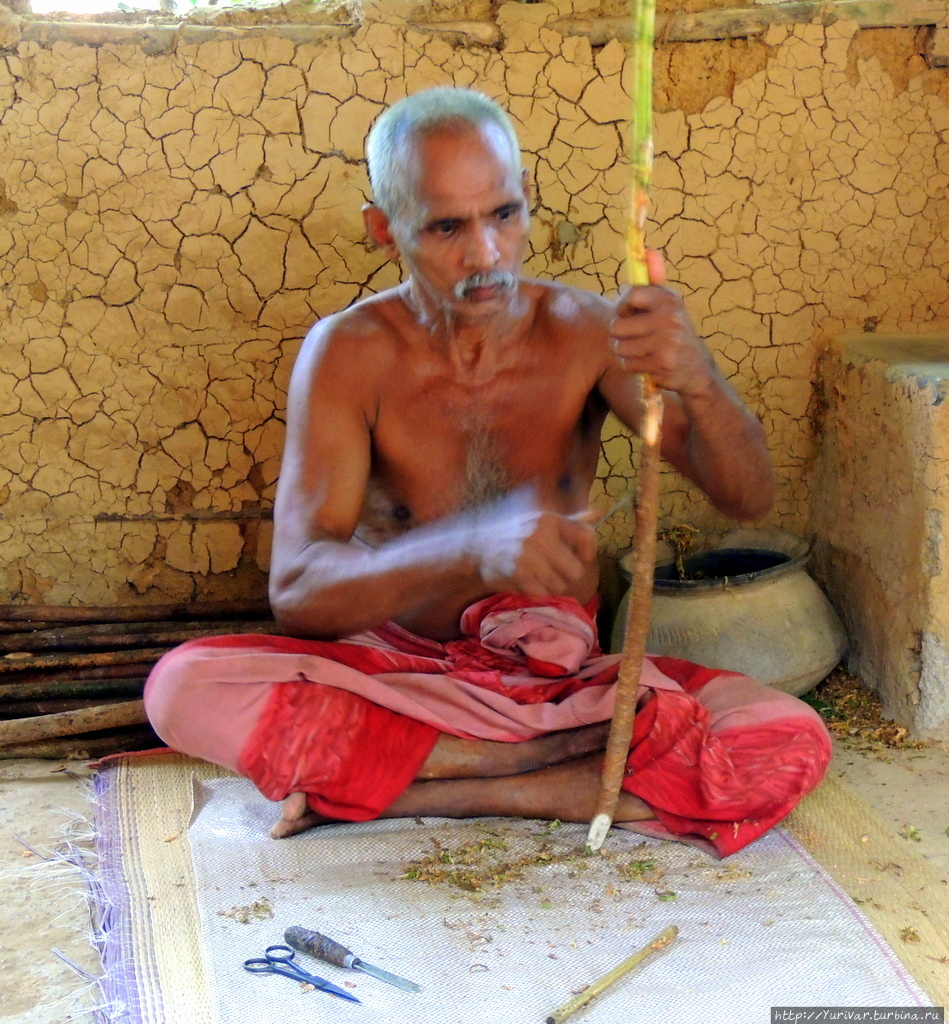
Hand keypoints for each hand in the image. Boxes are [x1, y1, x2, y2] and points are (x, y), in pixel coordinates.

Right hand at [464, 490, 596, 595]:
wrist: (476, 547)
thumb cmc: (515, 534)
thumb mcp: (542, 521)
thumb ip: (572, 520)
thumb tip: (600, 512)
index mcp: (549, 519)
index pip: (587, 536)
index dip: (588, 552)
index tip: (580, 558)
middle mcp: (540, 535)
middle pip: (577, 571)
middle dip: (567, 575)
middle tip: (553, 570)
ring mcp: (529, 556)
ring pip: (561, 586)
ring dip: (552, 585)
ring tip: (537, 575)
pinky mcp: (519, 574)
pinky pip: (543, 593)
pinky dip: (537, 591)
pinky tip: (527, 581)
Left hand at [608, 250, 717, 399]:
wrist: (696, 369)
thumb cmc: (674, 333)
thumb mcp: (668, 305)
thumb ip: (654, 280)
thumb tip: (648, 251)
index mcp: (669, 299)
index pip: (632, 294)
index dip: (622, 306)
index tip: (626, 313)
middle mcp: (670, 317)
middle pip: (617, 325)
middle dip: (620, 335)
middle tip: (634, 337)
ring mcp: (667, 341)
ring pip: (620, 346)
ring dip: (625, 352)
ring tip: (640, 351)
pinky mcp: (662, 363)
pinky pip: (627, 363)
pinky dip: (631, 366)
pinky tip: (646, 363)